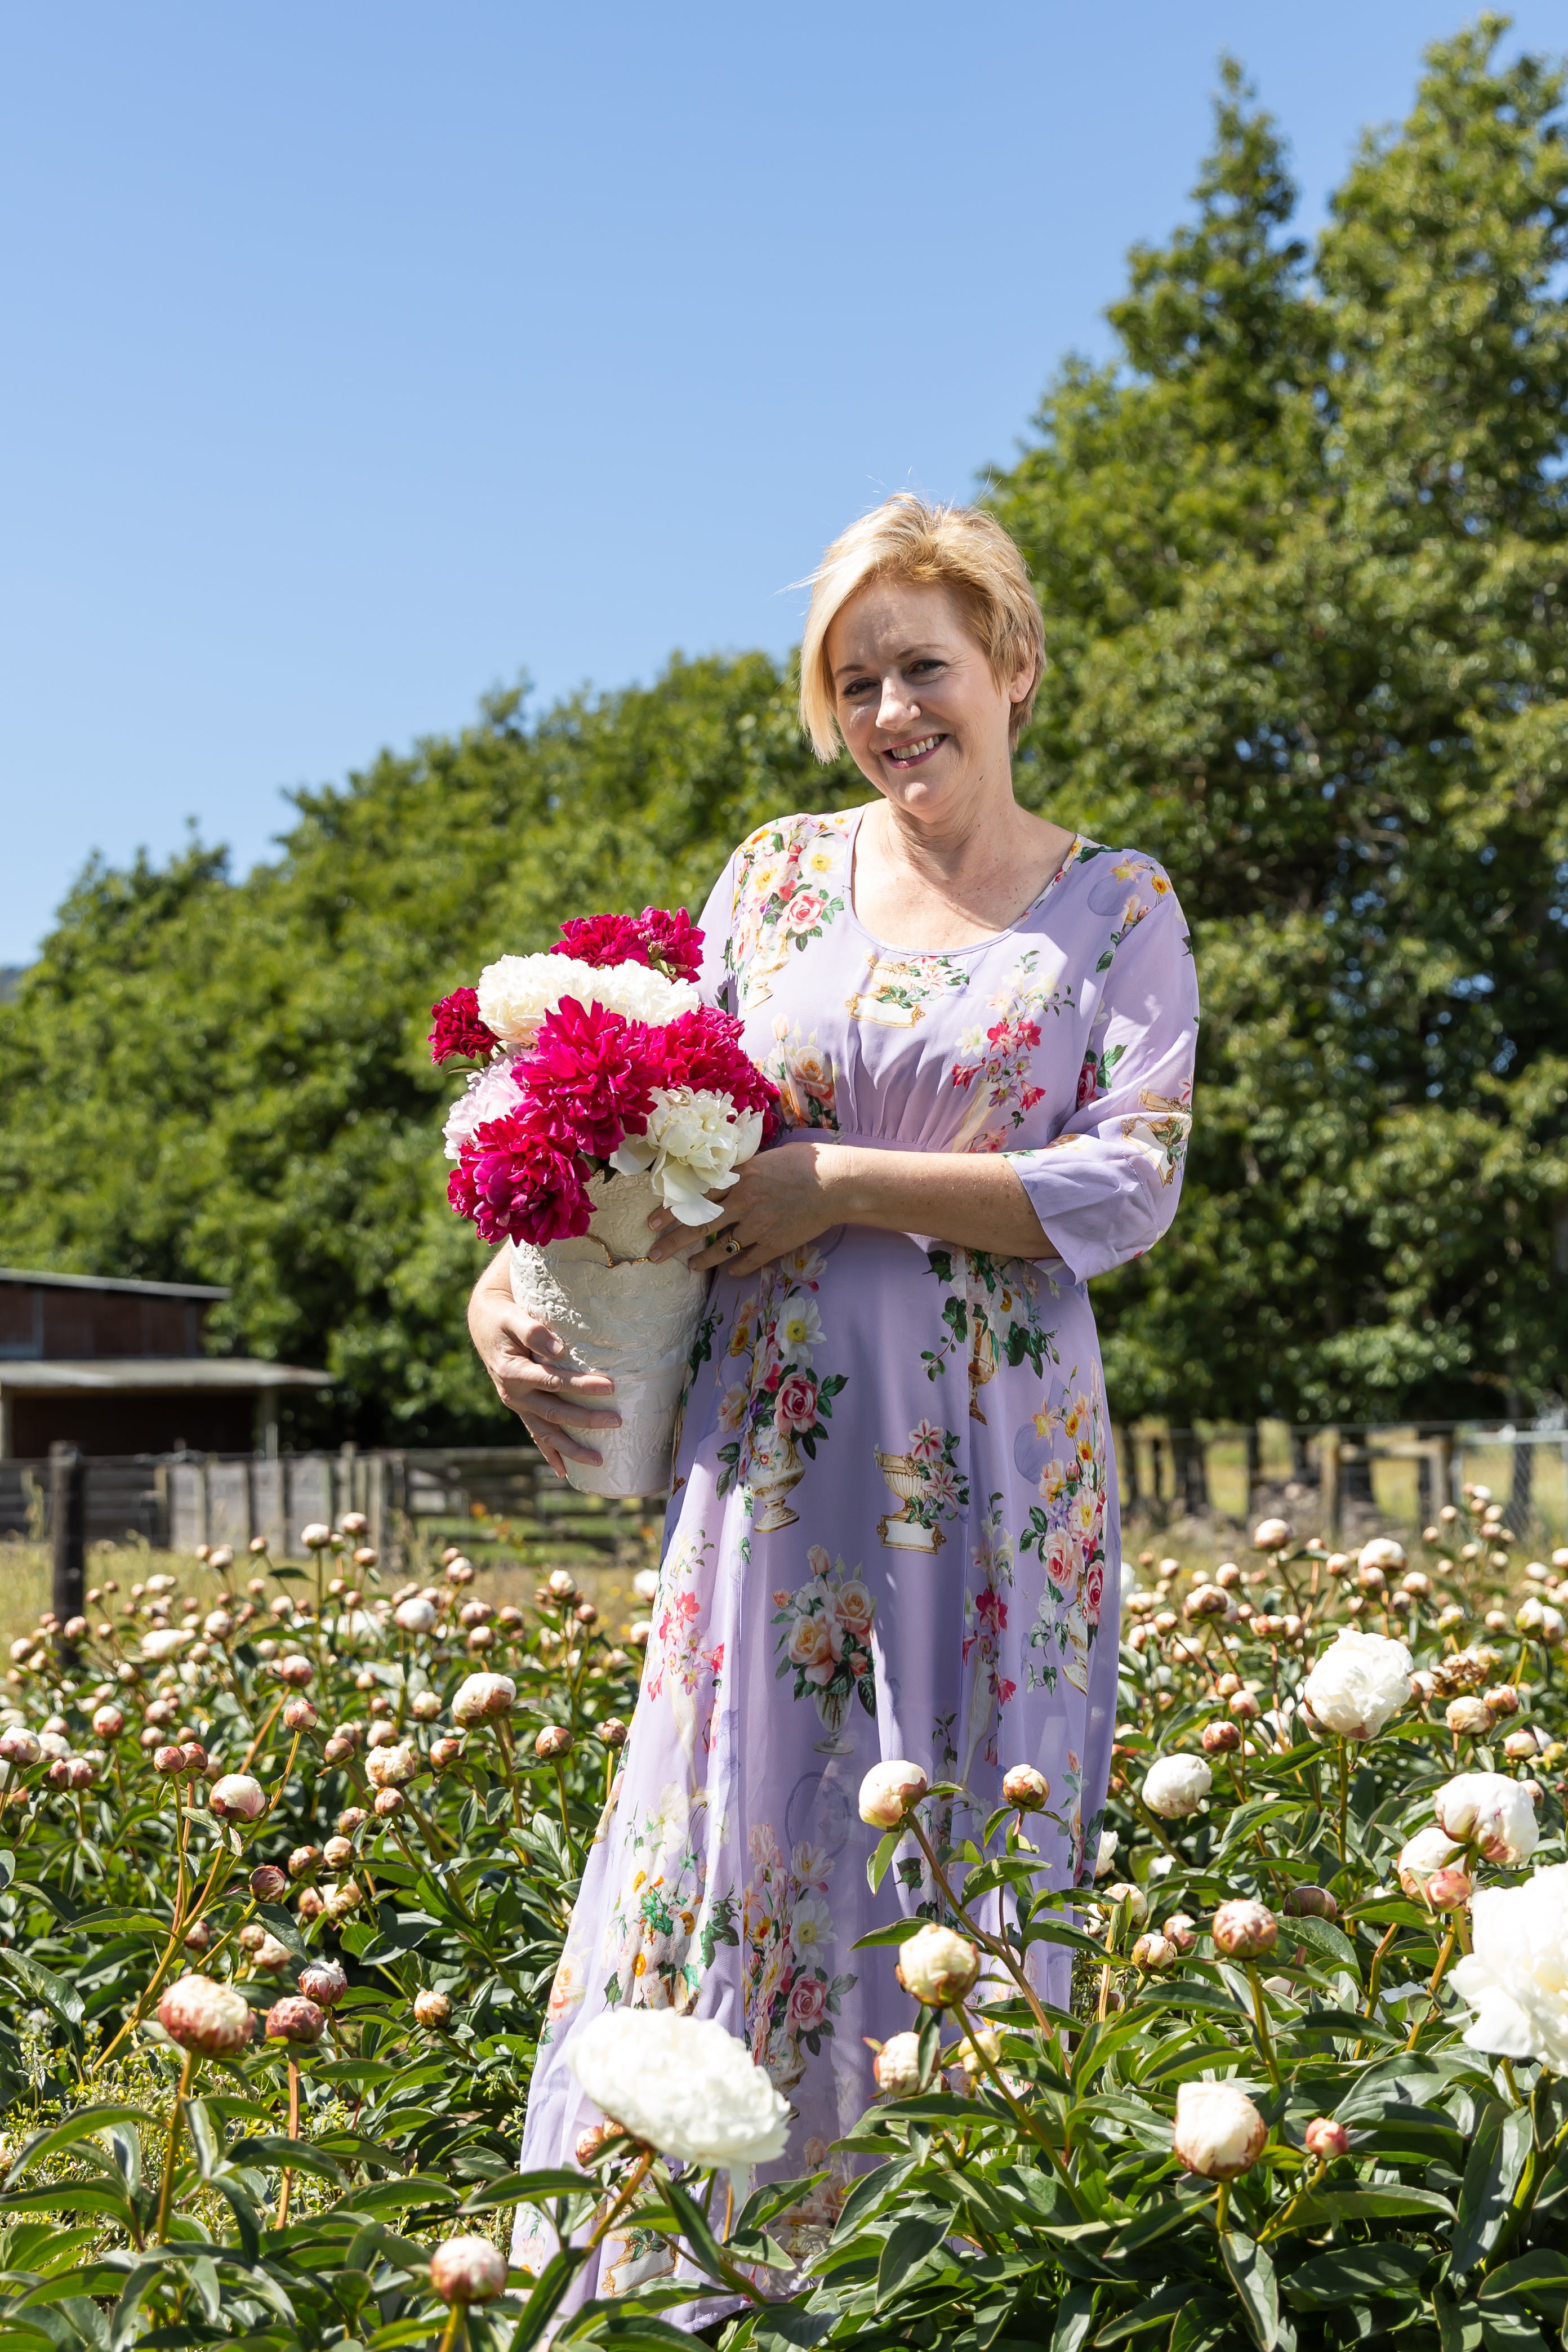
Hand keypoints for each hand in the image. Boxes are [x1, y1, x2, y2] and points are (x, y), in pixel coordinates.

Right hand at [467, 1282, 618, 1476]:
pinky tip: (563, 1471)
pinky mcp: (521, 1408)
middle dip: (585, 1420)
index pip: (553, 1382)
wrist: (484, 1324)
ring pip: (546, 1432)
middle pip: (554, 1412)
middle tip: (616, 1421)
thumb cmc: (504, 1318)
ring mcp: (517, 1405)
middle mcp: (514, 1394)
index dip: (581, 1386)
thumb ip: (533, 1331)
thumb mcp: (514, 1317)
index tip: (610, 1387)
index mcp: (513, 1372)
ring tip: (598, 1461)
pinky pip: (536, 1434)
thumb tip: (559, 1348)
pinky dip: (549, 1453)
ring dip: (571, 1449)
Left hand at [645, 1139, 844, 1280]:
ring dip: (703, 1260)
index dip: (671, 1211)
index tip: (651, 1222)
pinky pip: (750, 1260)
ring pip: (722, 1248)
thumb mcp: (767, 1158)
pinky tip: (730, 1272)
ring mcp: (758, 1226)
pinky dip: (738, 1268)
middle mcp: (743, 1203)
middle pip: (700, 1225)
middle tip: (654, 1254)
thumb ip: (744, 1170)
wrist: (835, 1183)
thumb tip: (728, 1174)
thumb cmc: (806, 1162)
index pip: (696, 1196)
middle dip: (673, 1242)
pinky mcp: (775, 1243)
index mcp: (739, 1178)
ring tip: (690, 1268)